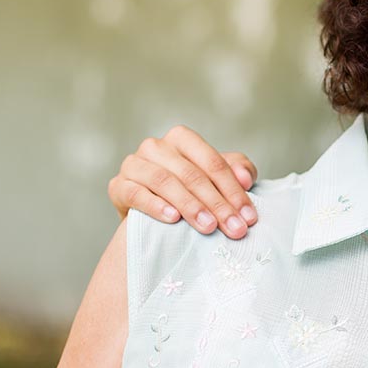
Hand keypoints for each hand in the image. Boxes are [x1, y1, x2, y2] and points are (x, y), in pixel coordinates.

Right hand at [107, 125, 259, 238]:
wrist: (152, 213)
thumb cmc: (191, 190)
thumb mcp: (219, 178)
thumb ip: (239, 170)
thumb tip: (245, 178)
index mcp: (182, 139)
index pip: (213, 162)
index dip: (233, 190)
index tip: (249, 217)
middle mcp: (155, 147)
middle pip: (191, 174)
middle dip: (217, 203)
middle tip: (234, 228)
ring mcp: (134, 164)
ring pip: (164, 181)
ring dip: (190, 205)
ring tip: (208, 227)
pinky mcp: (118, 186)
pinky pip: (135, 193)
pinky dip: (155, 206)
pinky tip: (173, 219)